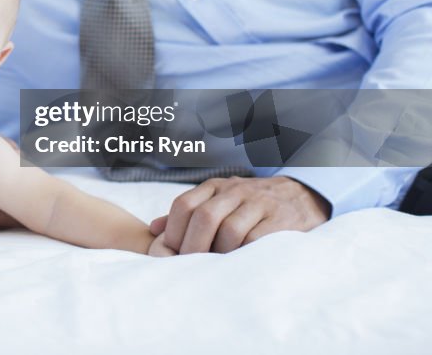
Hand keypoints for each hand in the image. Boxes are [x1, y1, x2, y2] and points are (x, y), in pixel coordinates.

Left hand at [150, 176, 331, 253]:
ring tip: (214, 268)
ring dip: (218, 254)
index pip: (184, 204)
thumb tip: (153, 229)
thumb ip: (188, 213)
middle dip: (193, 247)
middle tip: (191, 267)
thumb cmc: (251, 206)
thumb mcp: (220, 201)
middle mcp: (234, 191)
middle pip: (203, 217)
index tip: (173, 254)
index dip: (174, 232)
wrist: (302, 195)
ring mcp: (259, 204)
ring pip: (229, 230)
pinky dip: (243, 254)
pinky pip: (256, 240)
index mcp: (215, 187)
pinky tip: (238, 265)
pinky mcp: (280, 220)